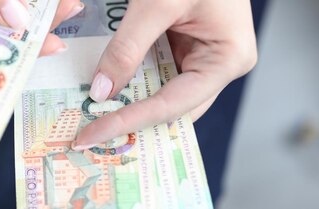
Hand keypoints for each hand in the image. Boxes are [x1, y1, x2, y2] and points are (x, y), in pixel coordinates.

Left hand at [72, 0, 257, 149]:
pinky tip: (111, 93)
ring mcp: (205, 57)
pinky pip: (160, 74)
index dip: (129, 121)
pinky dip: (135, 83)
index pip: (172, 104)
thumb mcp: (156, 4)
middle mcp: (220, 64)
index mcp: (227, 58)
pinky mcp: (188, 48)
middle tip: (91, 135)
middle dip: (131, 121)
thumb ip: (127, 49)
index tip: (94, 134)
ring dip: (131, 105)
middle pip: (172, 108)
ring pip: (164, 95)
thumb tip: (101, 90)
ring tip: (96, 120)